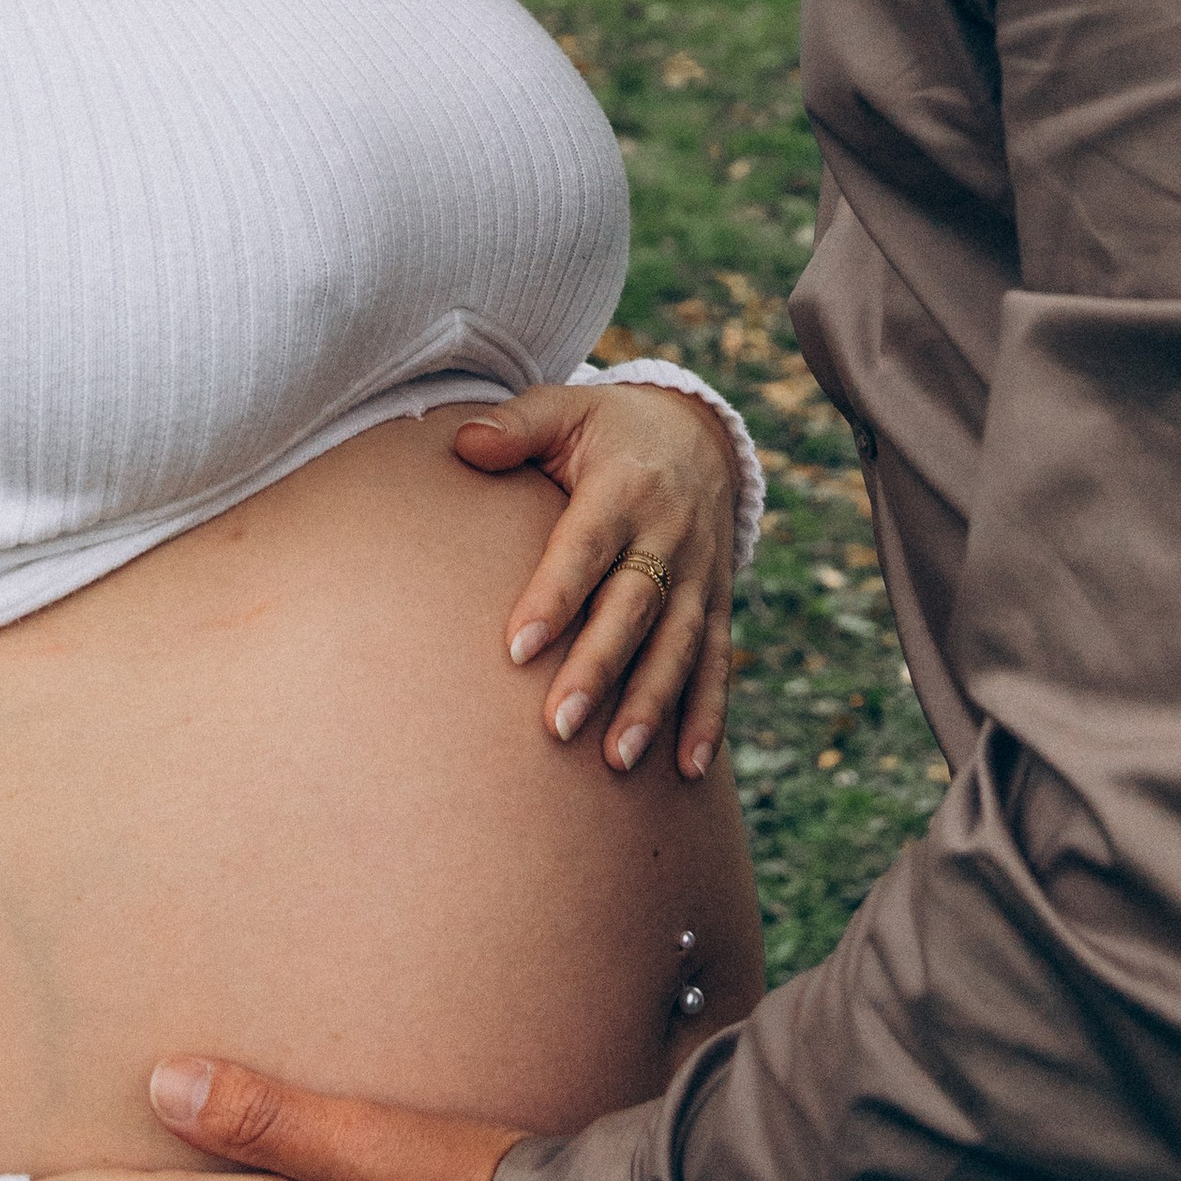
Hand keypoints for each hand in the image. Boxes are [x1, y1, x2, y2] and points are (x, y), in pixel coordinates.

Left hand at [453, 379, 737, 777]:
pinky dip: (708, 716)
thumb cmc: (606, 429)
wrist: (699, 432)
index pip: (586, 547)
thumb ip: (515, 427)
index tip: (516, 649)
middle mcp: (669, 533)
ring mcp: (700, 572)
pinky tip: (690, 770)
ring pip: (677, 644)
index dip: (554, 596)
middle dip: (598, 668)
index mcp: (625, 486)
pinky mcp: (718, 601)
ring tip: (616, 760)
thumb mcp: (564, 410)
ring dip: (651, 704)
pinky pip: (717, 661)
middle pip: (633, 607)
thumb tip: (463, 443)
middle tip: (556, 725)